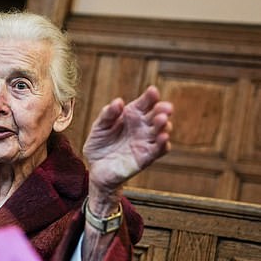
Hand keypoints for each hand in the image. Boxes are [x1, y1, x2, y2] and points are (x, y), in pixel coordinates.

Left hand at [83, 86, 172, 210]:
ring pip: (160, 132)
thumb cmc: (100, 144)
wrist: (96, 169)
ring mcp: (145, 143)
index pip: (144, 104)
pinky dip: (162, 144)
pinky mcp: (145, 158)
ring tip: (162, 120)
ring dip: (164, 126)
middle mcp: (142, 127)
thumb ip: (107, 115)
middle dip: (162, 110)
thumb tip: (118, 101)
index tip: (152, 91)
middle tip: (164, 107)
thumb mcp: (99, 127)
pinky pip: (157, 151)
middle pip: (157, 116)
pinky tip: (163, 138)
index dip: (150, 97)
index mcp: (131, 116)